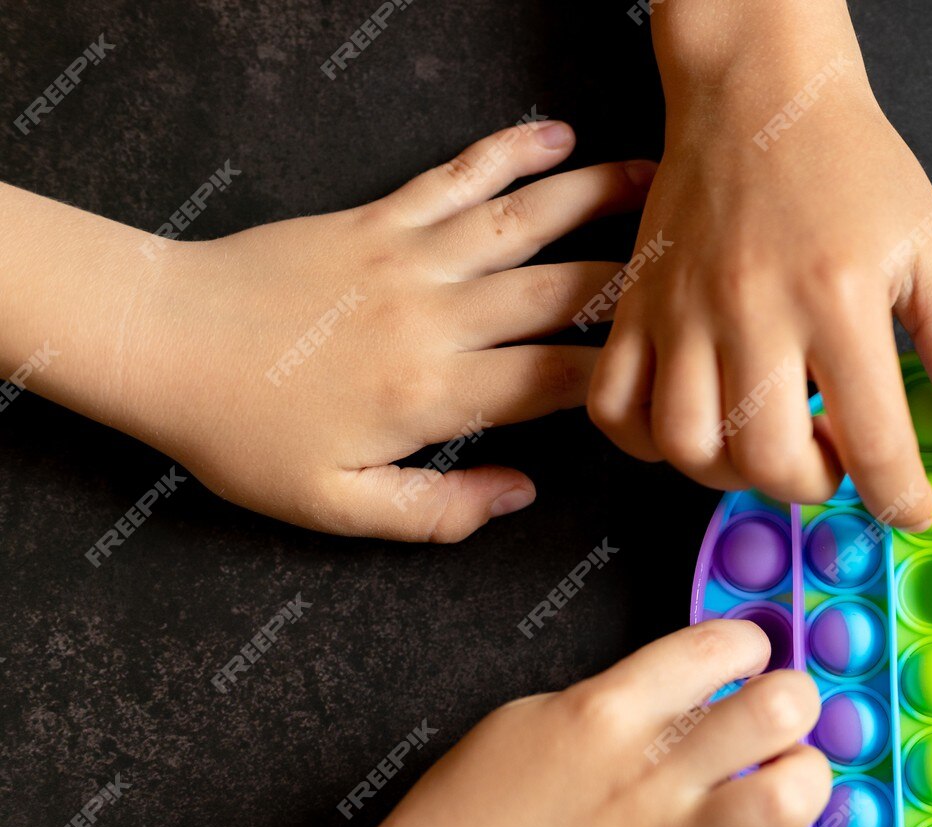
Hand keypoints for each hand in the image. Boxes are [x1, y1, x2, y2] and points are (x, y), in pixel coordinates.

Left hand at [124, 122, 655, 539]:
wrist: (158, 342)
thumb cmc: (240, 433)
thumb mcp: (337, 508)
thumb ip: (438, 513)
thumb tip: (520, 496)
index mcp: (435, 393)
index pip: (562, 380)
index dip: (628, 380)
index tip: (676, 380)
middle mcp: (436, 316)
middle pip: (565, 290)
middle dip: (640, 279)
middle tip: (701, 270)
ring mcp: (409, 256)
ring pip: (526, 219)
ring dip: (599, 198)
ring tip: (661, 184)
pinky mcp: (378, 217)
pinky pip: (458, 176)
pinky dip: (511, 151)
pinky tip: (556, 136)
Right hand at [340, 618, 829, 826]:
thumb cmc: (464, 820)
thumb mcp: (525, 723)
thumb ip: (609, 699)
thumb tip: (683, 690)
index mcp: (605, 712)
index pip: (718, 647)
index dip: (750, 644)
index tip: (748, 658)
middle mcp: (649, 775)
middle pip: (777, 709)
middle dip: (798, 699)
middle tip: (786, 714)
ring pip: (791, 795)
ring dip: (808, 776)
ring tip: (789, 777)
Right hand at [589, 24, 931, 529]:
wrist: (761, 93)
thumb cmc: (851, 169)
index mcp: (837, 297)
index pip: (873, 443)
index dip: (901, 499)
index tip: (913, 505)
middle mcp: (750, 308)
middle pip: (767, 459)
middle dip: (814, 486)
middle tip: (839, 455)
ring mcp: (682, 309)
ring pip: (687, 447)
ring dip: (735, 472)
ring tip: (773, 442)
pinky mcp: (637, 305)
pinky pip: (613, 408)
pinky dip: (649, 441)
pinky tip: (701, 424)